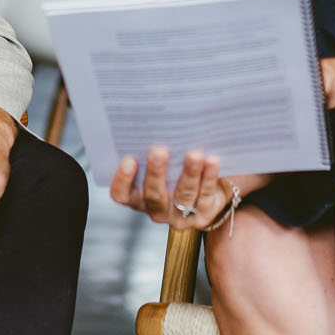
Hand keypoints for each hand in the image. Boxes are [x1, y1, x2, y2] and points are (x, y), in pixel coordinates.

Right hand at [110, 147, 229, 229]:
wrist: (211, 190)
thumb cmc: (177, 167)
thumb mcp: (163, 160)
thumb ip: (153, 148)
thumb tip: (153, 120)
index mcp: (138, 197)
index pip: (122, 194)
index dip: (123, 179)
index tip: (128, 159)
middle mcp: (157, 209)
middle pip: (153, 195)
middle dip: (156, 172)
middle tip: (159, 150)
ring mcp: (181, 215)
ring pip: (183, 195)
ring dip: (189, 173)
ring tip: (194, 154)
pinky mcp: (204, 213)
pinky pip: (206, 194)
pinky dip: (209, 176)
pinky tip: (211, 161)